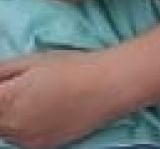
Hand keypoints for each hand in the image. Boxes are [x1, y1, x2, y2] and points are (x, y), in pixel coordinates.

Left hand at [0, 52, 122, 148]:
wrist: (108, 86)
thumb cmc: (72, 67)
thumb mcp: (32, 60)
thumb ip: (1, 71)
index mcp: (5, 100)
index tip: (7, 84)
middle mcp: (11, 126)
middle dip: (2, 103)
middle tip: (21, 88)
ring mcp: (25, 141)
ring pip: (4, 130)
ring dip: (8, 117)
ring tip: (33, 99)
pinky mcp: (41, 147)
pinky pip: (20, 139)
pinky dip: (23, 127)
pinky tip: (42, 111)